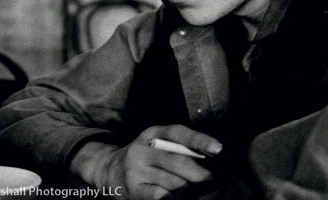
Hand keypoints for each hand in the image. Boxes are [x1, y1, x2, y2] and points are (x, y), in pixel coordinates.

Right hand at [70, 125, 221, 199]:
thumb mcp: (157, 144)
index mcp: (152, 133)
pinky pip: (162, 196)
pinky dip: (175, 197)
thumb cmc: (144, 158)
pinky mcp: (134, 190)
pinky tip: (177, 196)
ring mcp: (136, 170)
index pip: (177, 133)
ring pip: (173, 182)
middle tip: (211, 180)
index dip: (199, 140)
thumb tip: (210, 160)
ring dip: (189, 188)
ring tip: (193, 189)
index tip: (218, 149)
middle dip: (200, 174)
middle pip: (178, 162)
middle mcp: (141, 149)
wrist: (108, 171)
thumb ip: (180, 148)